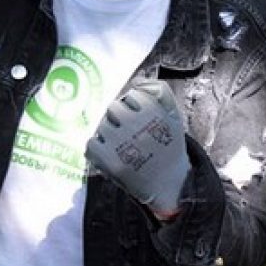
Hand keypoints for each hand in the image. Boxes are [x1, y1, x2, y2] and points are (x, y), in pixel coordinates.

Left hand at [86, 79, 189, 217]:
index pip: (131, 95)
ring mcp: (122, 144)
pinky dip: (97, 148)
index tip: (142, 120)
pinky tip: (111, 153)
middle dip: (119, 118)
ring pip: (102, 125)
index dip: (135, 108)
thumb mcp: (174, 116)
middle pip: (113, 107)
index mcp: (154, 111)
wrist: (170, 184)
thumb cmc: (169, 147)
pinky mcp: (112, 162)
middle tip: (130, 133)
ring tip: (124, 146)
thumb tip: (137, 81)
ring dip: (109, 133)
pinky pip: (91, 144)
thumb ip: (160, 92)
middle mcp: (137, 125)